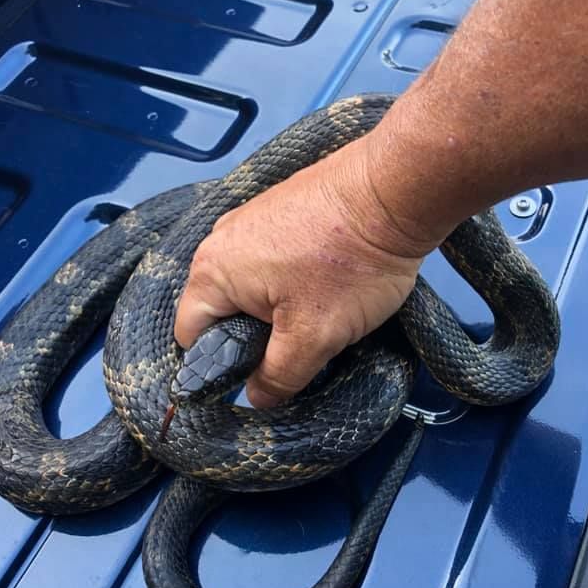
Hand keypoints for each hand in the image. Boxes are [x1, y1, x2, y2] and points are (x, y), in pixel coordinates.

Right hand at [174, 137, 424, 407]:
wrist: (396, 191)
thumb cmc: (350, 263)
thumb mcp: (313, 337)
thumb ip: (279, 376)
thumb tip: (257, 397)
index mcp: (212, 270)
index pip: (192, 337)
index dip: (221, 367)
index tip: (260, 375)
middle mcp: (221, 238)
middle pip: (223, 310)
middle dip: (258, 336)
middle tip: (302, 344)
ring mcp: (252, 217)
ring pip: (254, 286)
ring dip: (282, 308)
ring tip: (324, 310)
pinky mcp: (283, 207)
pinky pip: (275, 259)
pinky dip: (297, 279)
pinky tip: (331, 281)